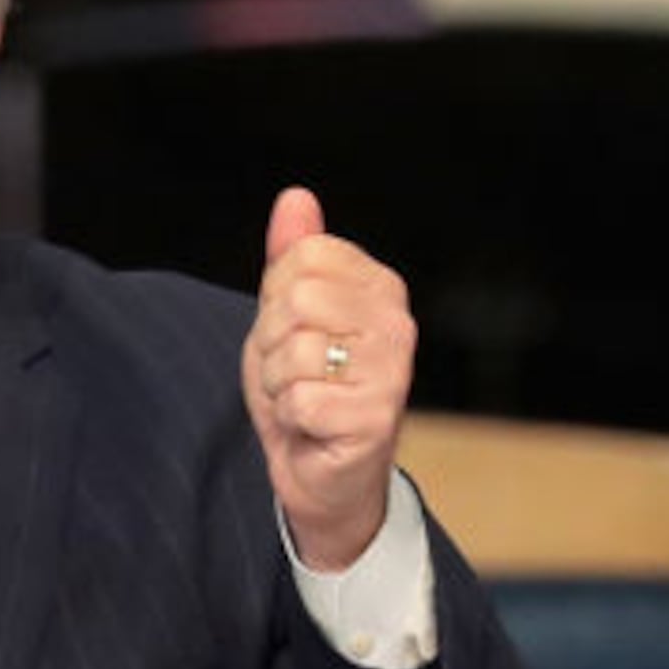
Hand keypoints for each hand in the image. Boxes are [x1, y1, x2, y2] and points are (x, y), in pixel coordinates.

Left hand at [241, 185, 412, 571]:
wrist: (323, 471)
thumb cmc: (307, 387)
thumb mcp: (286, 313)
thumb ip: (291, 256)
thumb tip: (296, 197)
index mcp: (379, 287)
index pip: (303, 257)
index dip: (277, 296)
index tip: (295, 330)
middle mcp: (396, 323)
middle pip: (296, 300)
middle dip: (272, 342)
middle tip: (294, 372)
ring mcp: (393, 371)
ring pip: (293, 351)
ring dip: (278, 384)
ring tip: (303, 400)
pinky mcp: (377, 418)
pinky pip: (299, 399)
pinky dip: (291, 418)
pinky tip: (313, 427)